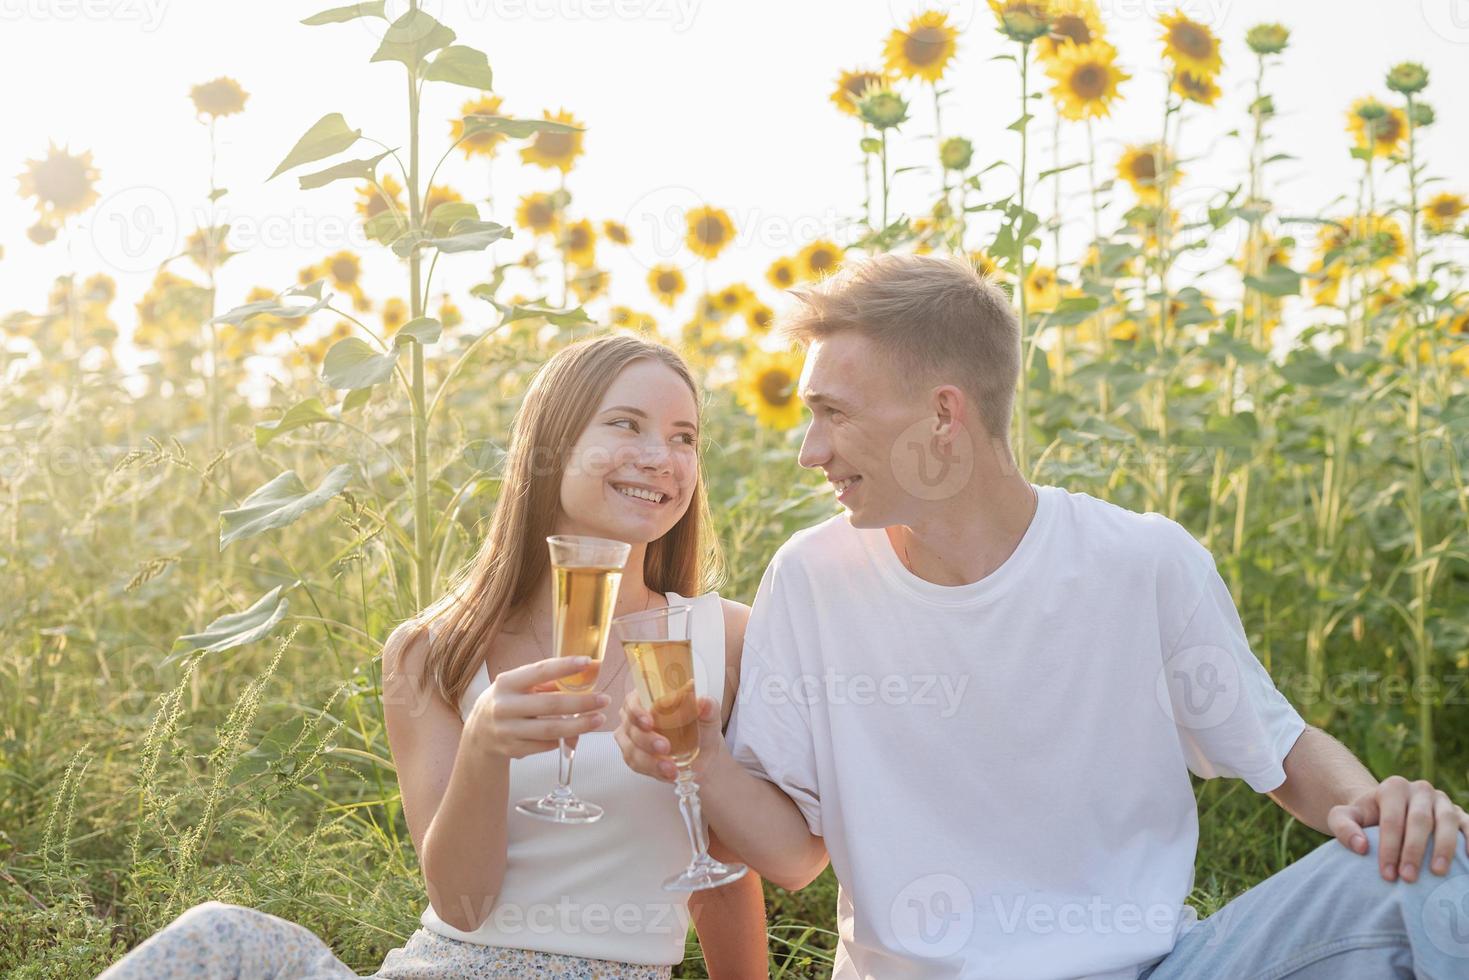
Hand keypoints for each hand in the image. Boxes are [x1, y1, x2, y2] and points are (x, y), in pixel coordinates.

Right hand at [465, 656, 610, 760]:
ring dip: (579, 726)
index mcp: (507, 683)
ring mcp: (507, 730)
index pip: (539, 671)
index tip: (588, 662)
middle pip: (550, 705)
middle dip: (581, 703)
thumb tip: (584, 672)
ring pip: (550, 730)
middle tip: (604, 699)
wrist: (478, 734)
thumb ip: (546, 682)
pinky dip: (562, 740)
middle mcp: (504, 706)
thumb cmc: (508, 702)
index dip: (565, 666)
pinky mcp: (512, 750)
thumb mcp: (518, 686)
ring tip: (599, 719)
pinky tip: (575, 734)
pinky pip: (545, 746)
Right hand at [614, 688, 722, 782]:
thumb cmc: (700, 727)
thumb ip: (708, 707)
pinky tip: (668, 773)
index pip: (632, 702)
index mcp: (647, 699)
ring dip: (650, 761)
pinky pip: (637, 766)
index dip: (637, 712)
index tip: (649, 722)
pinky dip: (653, 771)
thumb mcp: (708, 716)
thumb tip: (704, 702)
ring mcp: (632, 739)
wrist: (703, 753)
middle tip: (665, 747)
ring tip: (671, 768)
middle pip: (631, 728)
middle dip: (647, 740)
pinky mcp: (635, 758)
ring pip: (632, 750)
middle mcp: (634, 718)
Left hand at [1327, 774, 1468, 881]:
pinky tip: (1467, 861)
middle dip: (1414, 851)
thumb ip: (1343, 827)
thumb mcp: (1344, 817)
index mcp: (1393, 787)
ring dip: (1444, 848)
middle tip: (1408, 878)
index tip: (1387, 874)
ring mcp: (1442, 800)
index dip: (1390, 848)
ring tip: (1437, 873)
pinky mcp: (1459, 813)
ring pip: (1447, 821)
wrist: (1386, 812)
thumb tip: (1360, 847)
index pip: (1392, 819)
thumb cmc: (1365, 819)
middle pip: (1420, 820)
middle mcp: (1420, 790)